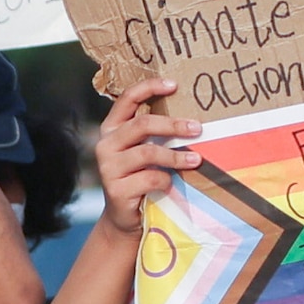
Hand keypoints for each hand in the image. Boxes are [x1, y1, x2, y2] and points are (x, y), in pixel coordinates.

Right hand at [90, 77, 201, 228]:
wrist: (125, 219)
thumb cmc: (140, 178)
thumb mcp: (143, 152)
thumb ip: (154, 135)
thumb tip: (192, 119)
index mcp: (112, 129)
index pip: (127, 99)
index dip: (149, 87)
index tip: (174, 84)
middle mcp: (105, 144)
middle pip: (142, 124)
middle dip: (173, 125)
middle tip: (197, 128)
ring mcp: (108, 168)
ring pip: (148, 152)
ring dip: (176, 155)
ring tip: (196, 159)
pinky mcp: (116, 190)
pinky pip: (150, 178)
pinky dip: (166, 180)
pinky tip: (172, 185)